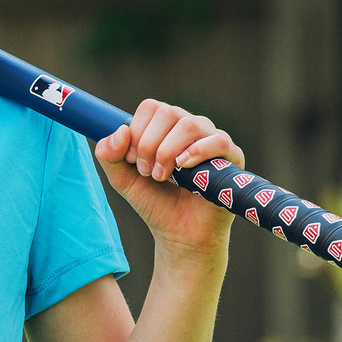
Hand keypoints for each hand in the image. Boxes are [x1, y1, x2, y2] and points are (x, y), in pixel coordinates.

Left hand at [94, 99, 243, 261]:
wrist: (180, 234)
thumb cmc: (155, 203)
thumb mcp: (122, 179)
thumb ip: (109, 155)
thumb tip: (121, 130)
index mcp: (166, 126)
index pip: (151, 107)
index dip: (137, 131)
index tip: (133, 160)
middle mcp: (191, 126)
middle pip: (168, 113)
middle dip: (149, 144)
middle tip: (147, 173)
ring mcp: (212, 139)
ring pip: (190, 124)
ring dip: (168, 152)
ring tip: (162, 177)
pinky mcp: (233, 157)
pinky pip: (218, 140)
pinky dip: (197, 151)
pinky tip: (183, 167)